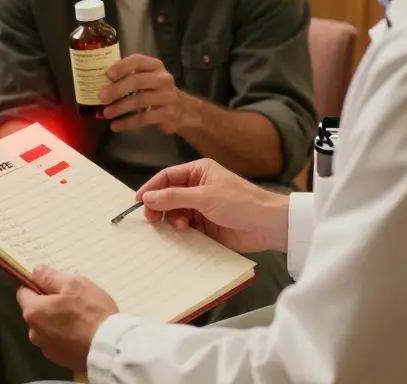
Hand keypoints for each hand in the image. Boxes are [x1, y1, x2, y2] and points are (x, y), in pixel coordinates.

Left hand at [16, 266, 118, 372]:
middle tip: (73, 301)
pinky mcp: (60, 360)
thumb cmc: (92, 313)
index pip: (23, 293)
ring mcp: (47, 348)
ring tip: (81, 318)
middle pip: (36, 311)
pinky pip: (59, 342)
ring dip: (58, 321)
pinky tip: (83, 333)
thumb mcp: (73, 284)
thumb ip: (49, 277)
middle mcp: (34, 333)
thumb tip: (35, 272)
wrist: (110, 348)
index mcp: (33, 312)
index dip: (38, 286)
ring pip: (48, 327)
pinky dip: (66, 336)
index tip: (54, 286)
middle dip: (50, 304)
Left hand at [99, 54, 188, 133]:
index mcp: (155, 66)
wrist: (181, 109)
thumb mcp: (146, 77)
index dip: (122, 66)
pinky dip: (127, 123)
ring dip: (120, 107)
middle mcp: (163, 79)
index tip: (108, 74)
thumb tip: (99, 81)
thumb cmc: (155, 90)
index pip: (138, 60)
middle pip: (138, 81)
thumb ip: (128, 76)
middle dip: (117, 89)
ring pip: (140, 100)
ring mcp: (167, 96)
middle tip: (101, 97)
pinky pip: (144, 118)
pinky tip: (115, 125)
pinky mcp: (167, 114)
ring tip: (106, 113)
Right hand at [136, 158, 289, 251]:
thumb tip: (147, 197)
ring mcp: (201, 206)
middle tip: (152, 219)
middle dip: (159, 207)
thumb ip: (174, 197)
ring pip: (175, 212)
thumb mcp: (205, 196)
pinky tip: (186, 233)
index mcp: (198, 172)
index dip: (151, 188)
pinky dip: (182, 231)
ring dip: (173, 220)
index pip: (167, 177)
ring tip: (180, 227)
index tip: (138, 201)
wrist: (268, 225)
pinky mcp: (206, 225)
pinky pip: (186, 227)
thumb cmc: (241, 202)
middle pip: (168, 196)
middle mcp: (198, 187)